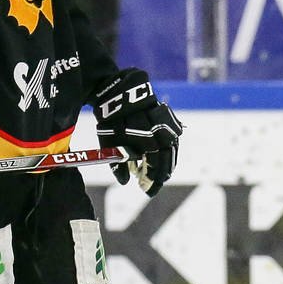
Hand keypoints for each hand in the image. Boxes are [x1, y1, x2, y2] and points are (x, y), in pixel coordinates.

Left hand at [91, 68, 182, 194]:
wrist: (116, 93)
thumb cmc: (110, 121)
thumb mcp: (109, 142)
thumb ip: (118, 163)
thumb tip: (125, 181)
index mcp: (144, 138)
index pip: (155, 164)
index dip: (153, 179)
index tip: (148, 191)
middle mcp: (159, 130)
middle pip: (166, 156)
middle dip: (161, 173)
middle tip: (155, 184)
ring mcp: (166, 123)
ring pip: (172, 146)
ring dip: (168, 162)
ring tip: (162, 173)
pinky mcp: (168, 116)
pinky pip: (173, 135)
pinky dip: (170, 148)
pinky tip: (164, 156)